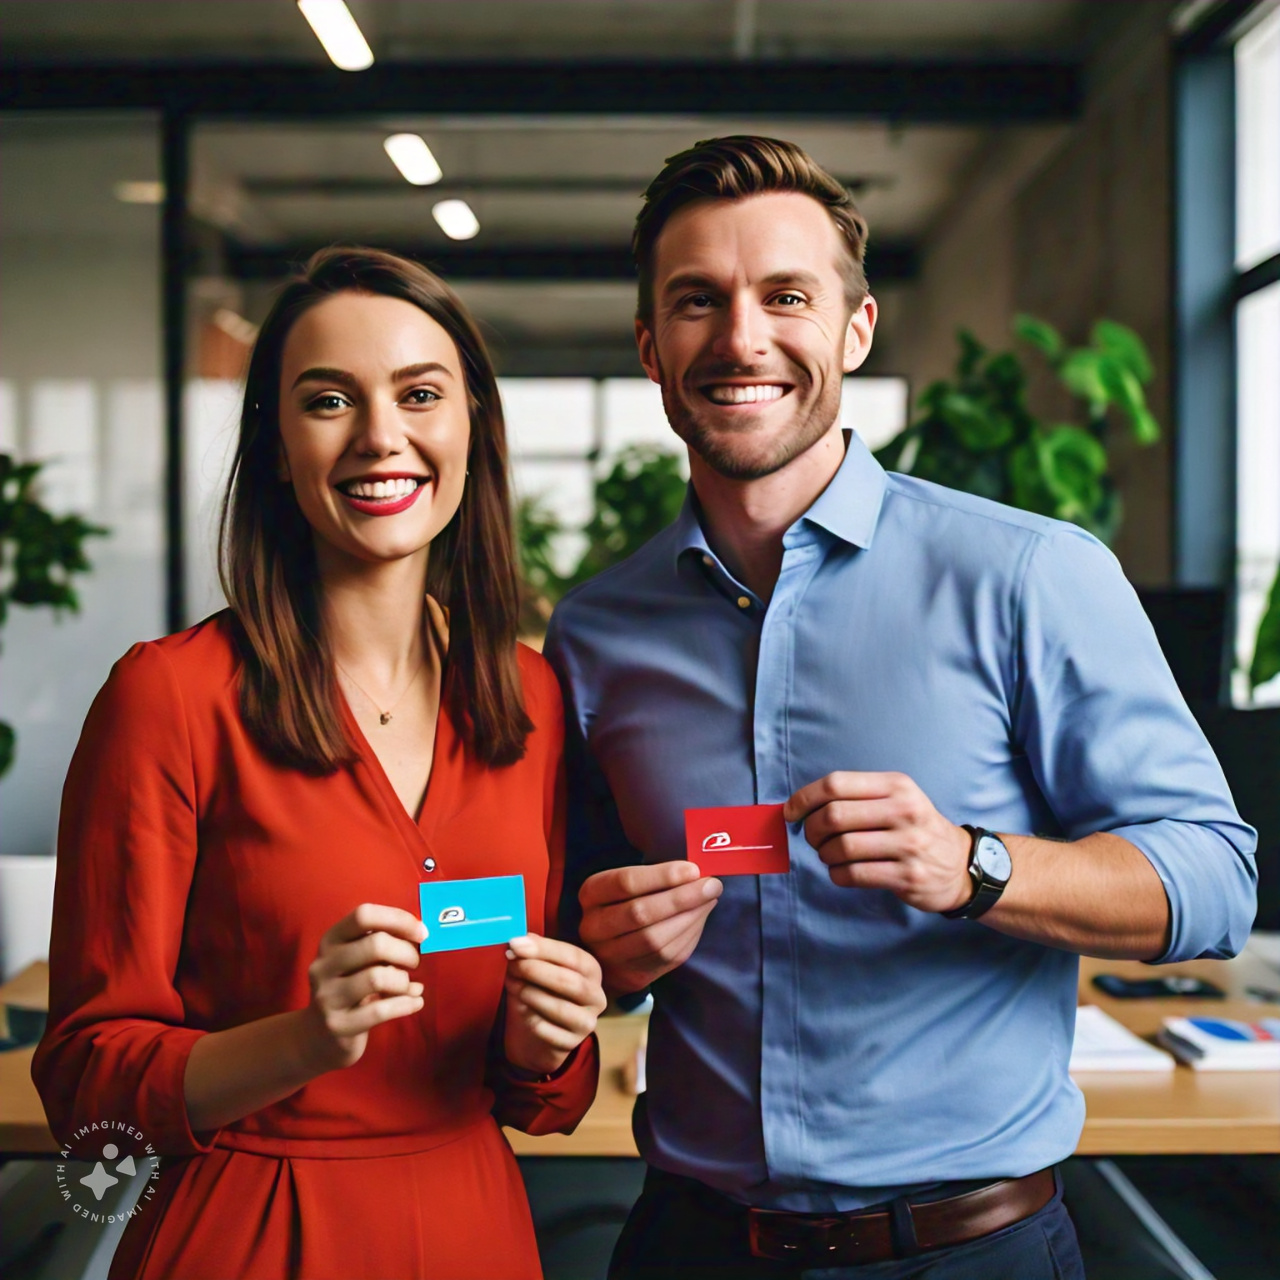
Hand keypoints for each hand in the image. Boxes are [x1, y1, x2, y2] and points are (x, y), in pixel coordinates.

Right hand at [300, 903, 426, 1072]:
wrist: (319, 1037)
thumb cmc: (349, 987)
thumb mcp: (356, 960)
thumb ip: (381, 943)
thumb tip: (422, 932)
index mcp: (330, 941)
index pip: (364, 915)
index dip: (398, 919)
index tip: (422, 932)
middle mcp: (323, 965)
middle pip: (375, 944)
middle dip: (406, 952)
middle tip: (415, 962)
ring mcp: (327, 997)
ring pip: (378, 977)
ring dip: (403, 980)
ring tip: (409, 985)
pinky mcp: (338, 1025)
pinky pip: (380, 1010)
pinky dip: (406, 1004)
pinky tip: (416, 1002)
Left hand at [503, 935, 606, 1076]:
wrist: (539, 1035)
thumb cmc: (541, 992)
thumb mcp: (539, 969)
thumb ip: (533, 953)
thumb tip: (520, 940)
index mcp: (591, 971)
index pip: (573, 956)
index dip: (544, 949)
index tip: (516, 943)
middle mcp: (596, 996)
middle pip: (570, 982)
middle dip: (536, 970)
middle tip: (511, 963)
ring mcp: (586, 1022)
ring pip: (559, 1008)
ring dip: (531, 994)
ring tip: (513, 985)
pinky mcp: (571, 1044)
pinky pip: (547, 1031)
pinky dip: (530, 1019)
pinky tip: (521, 1011)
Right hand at [577, 862, 721, 994]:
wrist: (613, 946)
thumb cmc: (628, 902)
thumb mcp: (629, 883)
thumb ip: (656, 875)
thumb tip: (697, 871)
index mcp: (591, 893)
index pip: (626, 882)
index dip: (662, 876)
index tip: (693, 869)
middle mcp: (594, 926)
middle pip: (640, 912)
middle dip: (681, 898)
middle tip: (711, 886)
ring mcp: (610, 955)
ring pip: (655, 940)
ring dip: (689, 918)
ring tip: (710, 900)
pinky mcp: (631, 974)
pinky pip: (666, 957)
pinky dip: (689, 936)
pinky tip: (701, 918)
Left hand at [785, 772, 972, 913]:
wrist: (960, 864)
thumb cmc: (915, 827)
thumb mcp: (896, 798)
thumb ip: (855, 797)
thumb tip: (798, 807)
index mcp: (896, 785)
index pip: (835, 784)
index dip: (804, 798)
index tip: (791, 813)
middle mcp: (905, 811)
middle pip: (833, 816)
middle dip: (812, 831)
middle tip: (814, 839)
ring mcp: (909, 845)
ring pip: (841, 848)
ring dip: (825, 855)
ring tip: (831, 856)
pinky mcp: (908, 876)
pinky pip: (854, 875)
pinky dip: (837, 875)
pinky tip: (843, 872)